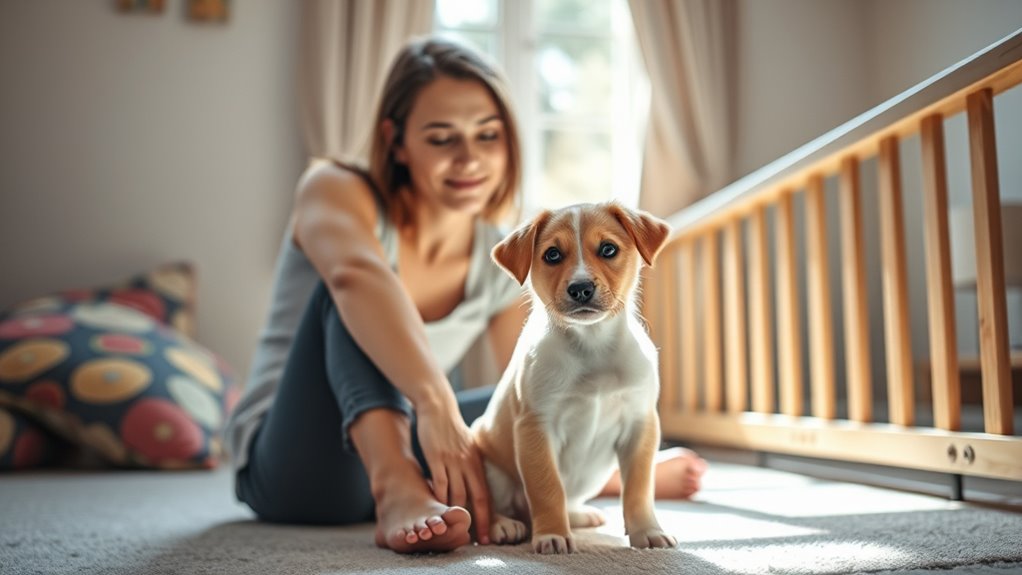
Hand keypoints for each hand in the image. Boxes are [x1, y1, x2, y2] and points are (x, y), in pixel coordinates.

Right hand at [416, 406, 491, 543]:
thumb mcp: (468, 446)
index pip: (485, 495)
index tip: (486, 536)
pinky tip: (436, 509)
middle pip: (475, 498)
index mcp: (477, 463)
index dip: (486, 517)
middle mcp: (468, 464)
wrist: (438, 408)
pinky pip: (439, 483)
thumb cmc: (452, 429)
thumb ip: (472, 464)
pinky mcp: (436, 457)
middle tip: (472, 540)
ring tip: (451, 528)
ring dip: (454, 513)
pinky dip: (439, 498)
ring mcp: (453, 461)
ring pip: (456, 494)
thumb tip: (475, 481)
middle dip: (475, 521)